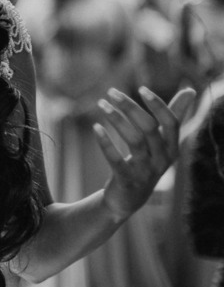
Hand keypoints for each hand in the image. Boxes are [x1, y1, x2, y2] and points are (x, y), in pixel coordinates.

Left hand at [96, 85, 195, 221]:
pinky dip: (105, 142)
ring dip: (116, 119)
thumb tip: (191, 91)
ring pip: (134, 140)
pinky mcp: (127, 180)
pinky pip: (116, 159)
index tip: (141, 88)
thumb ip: (174, 117)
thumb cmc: (147, 162)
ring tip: (101, 104)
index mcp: (172, 148)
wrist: (129, 199)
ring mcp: (145, 171)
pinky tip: (96, 127)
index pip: (172, 123)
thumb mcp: (161, 142)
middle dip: (130, 107)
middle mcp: (162, 160)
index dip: (158, 105)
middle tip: (111, 92)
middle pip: (150, 128)